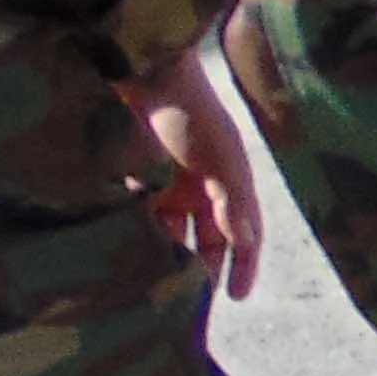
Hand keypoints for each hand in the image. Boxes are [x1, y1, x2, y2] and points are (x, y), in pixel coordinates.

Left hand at [123, 45, 264, 298]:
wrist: (145, 75)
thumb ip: (232, 201)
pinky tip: (130, 250)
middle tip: (190, 300)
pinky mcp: (142, 178)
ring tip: (157, 280)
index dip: (244, 265)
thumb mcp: (219, 160)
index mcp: (232, 183)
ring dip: (169, 254)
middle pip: (208, 239)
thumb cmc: (189, 113)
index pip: (245, 234)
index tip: (236, 296)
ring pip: (175, 232)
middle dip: (203, 267)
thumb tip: (245, 241)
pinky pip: (145, 217)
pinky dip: (142, 233)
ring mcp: (173, 183)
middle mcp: (205, 187)